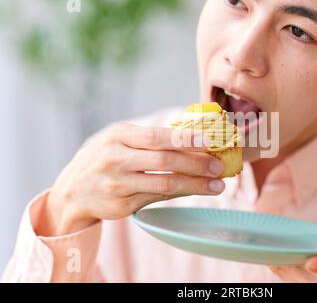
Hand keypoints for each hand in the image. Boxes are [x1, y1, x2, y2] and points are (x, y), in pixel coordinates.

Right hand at [36, 123, 224, 235]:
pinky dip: (181, 194)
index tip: (210, 141)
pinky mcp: (122, 206)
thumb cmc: (104, 158)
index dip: (186, 139)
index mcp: (118, 136)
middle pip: (164, 161)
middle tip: (219, 166)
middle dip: (196, 163)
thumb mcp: (119, 139)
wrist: (72, 191)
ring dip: (195, 185)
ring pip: (165, 184)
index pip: (157, 136)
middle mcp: (116, 159)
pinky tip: (196, 190)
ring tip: (217, 185)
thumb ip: (150, 138)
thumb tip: (194, 138)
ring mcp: (118, 185)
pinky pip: (158, 198)